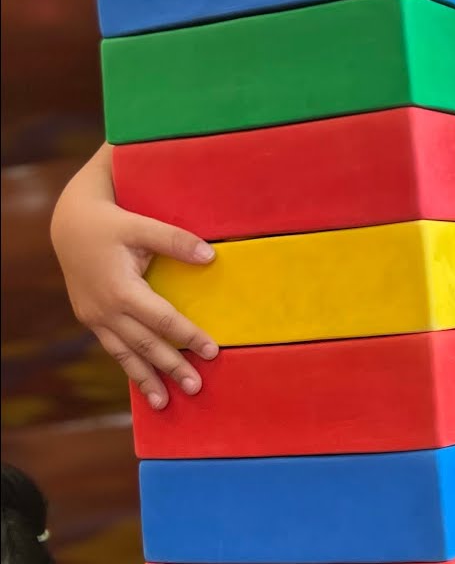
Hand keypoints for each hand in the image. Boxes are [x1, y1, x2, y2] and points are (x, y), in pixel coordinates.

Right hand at [51, 183, 218, 409]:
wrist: (69, 226)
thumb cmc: (112, 224)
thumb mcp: (142, 225)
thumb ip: (176, 240)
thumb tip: (211, 256)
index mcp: (121, 290)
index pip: (163, 320)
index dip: (189, 336)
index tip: (213, 351)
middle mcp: (105, 310)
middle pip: (145, 345)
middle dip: (170, 368)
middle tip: (196, 388)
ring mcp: (95, 318)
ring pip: (124, 354)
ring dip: (145, 379)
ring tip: (163, 403)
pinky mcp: (90, 319)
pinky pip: (113, 348)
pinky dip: (128, 366)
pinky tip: (143, 382)